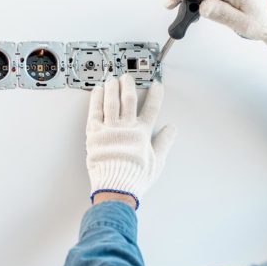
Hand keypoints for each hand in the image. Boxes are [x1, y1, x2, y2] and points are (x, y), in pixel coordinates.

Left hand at [85, 74, 176, 208]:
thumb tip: (172, 129)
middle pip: (128, 100)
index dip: (155, 95)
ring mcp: (109, 129)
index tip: (157, 85)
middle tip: (128, 77)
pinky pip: (95, 111)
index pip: (151, 109)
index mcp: (142, 133)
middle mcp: (126, 127)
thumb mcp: (156, 161)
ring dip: (112, 88)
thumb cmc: (135, 177)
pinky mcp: (94, 133)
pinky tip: (97, 91)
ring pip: (111, 102)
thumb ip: (164, 142)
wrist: (116, 187)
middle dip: (129, 86)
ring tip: (112, 79)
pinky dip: (96, 99)